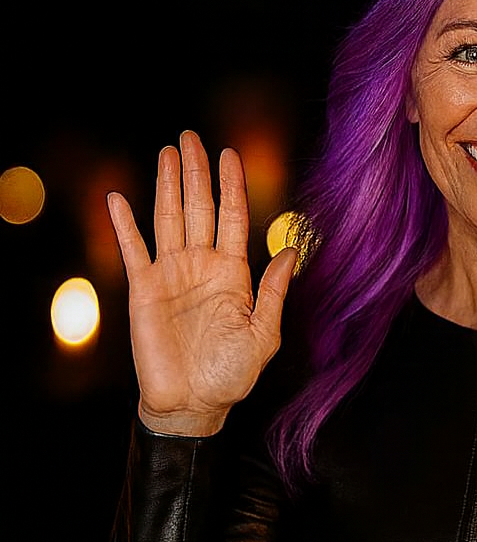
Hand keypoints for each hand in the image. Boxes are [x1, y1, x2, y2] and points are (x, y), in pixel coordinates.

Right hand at [107, 130, 296, 435]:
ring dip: (167, 185)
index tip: (230, 154)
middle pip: (198, 209)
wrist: (193, 404)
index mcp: (233, 274)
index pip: (232, 218)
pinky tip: (118, 198)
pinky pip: (133, 250)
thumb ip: (274, 291)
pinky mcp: (144, 290)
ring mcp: (171, 275)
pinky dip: (124, 224)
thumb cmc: (231, 375)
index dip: (231, 186)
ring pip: (168, 219)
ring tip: (168, 152)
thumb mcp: (265, 335)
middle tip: (192, 137)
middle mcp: (201, 267)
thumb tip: (292, 251)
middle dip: (196, 173)